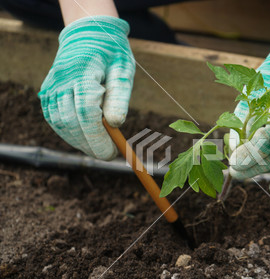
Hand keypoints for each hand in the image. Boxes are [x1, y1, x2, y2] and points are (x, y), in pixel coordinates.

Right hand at [38, 16, 134, 159]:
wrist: (87, 34)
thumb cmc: (111, 53)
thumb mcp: (124, 69)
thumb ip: (120, 96)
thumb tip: (116, 124)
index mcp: (82, 74)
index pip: (86, 114)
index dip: (98, 138)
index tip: (112, 153)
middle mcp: (62, 81)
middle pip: (71, 122)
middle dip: (90, 144)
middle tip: (108, 155)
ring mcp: (51, 86)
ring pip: (60, 123)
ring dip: (79, 141)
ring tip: (98, 148)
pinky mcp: (47, 92)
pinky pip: (54, 118)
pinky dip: (68, 133)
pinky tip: (84, 138)